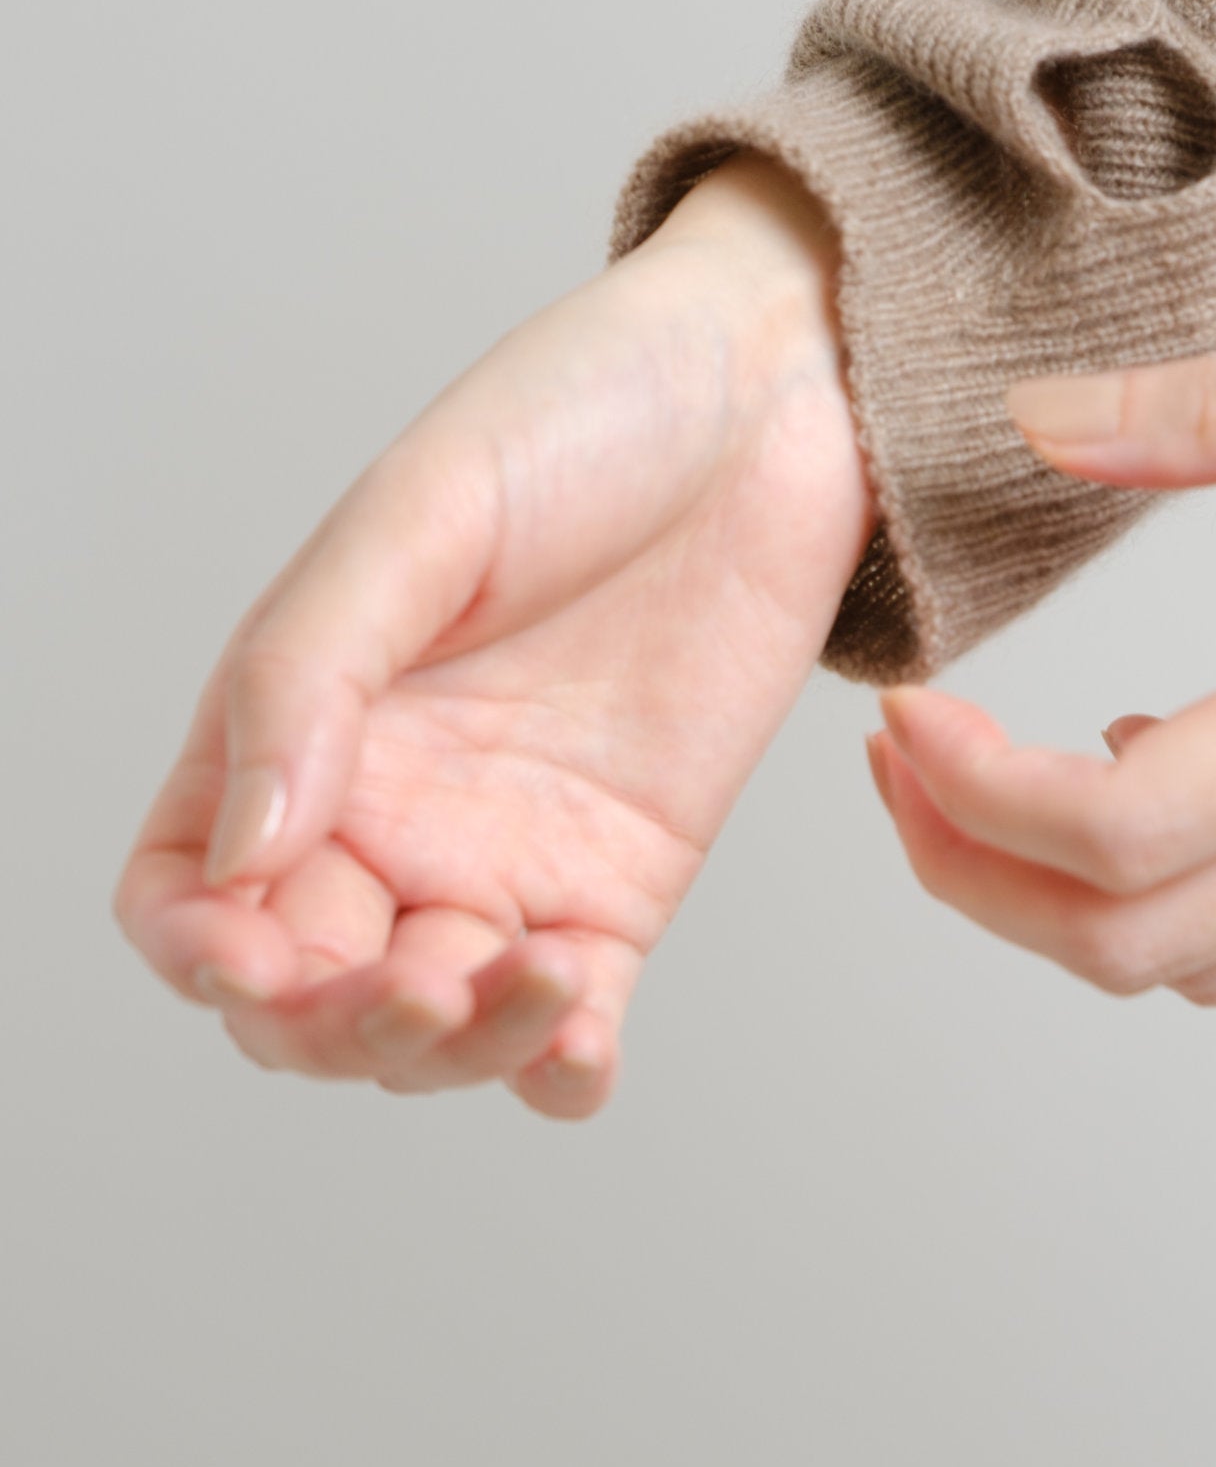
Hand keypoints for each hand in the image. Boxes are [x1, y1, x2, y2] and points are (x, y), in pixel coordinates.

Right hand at [114, 152, 872, 1115]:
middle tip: (428, 989)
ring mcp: (509, 858)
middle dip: (343, 1028)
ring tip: (539, 983)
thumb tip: (237, 855)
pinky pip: (574, 1012)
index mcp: (299, 727)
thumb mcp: (418, 523)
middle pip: (307, 997)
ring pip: (438, 1029)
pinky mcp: (626, 879)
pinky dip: (565, 1063)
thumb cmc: (582, 420)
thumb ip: (305, 681)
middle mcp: (388, 814)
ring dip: (465, 1049)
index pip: (190, 894)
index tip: (259, 961)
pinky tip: (584, 1043)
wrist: (773, 403)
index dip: (203, 954)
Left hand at [864, 305, 1215, 1004]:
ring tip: (997, 785)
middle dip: (972, 876)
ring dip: (1064, 900)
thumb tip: (1047, 415)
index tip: (908, 719)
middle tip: (906, 773)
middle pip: (1122, 941)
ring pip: (1197, 963)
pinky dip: (1178, 891)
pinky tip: (1169, 773)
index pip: (1118, 830)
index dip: (973, 798)